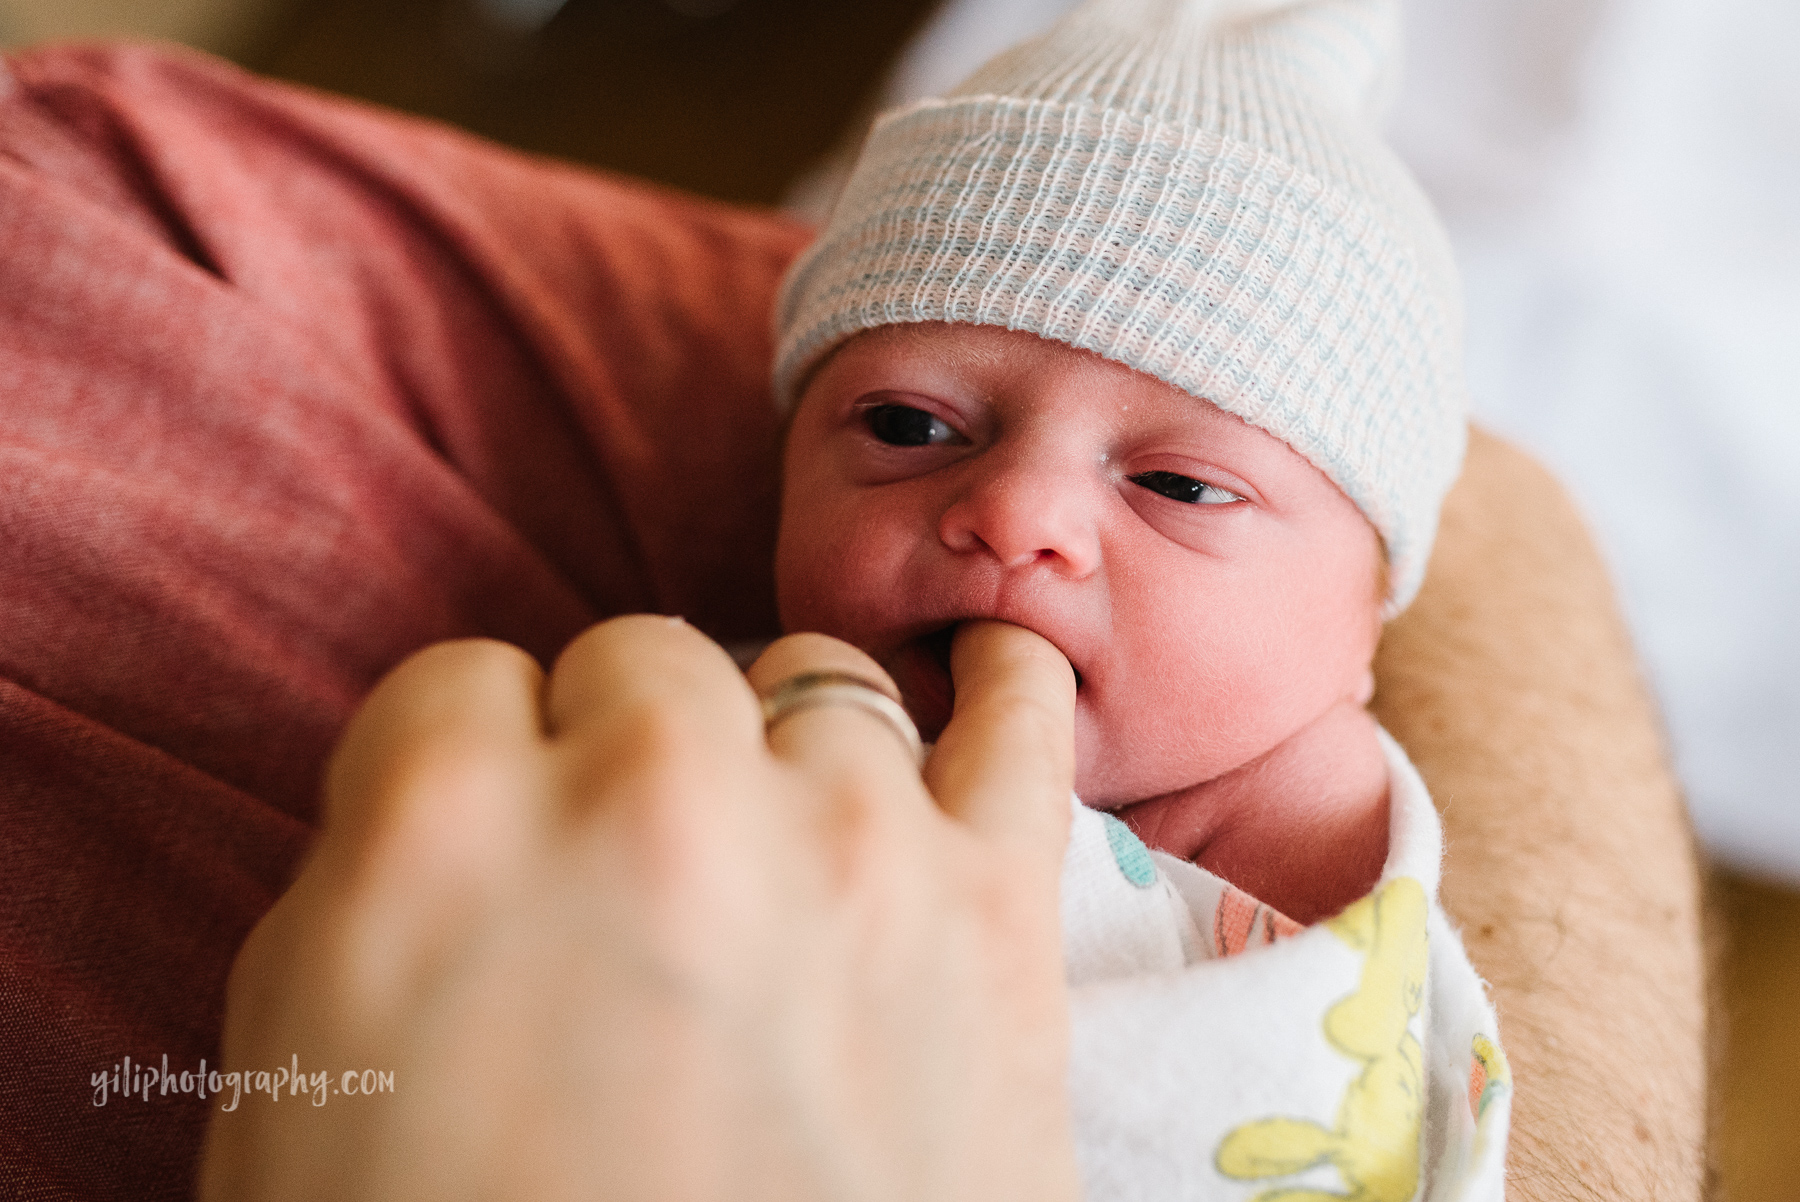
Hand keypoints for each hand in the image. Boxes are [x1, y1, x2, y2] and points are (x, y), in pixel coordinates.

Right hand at [198, 616, 1080, 1201]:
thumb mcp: (307, 1082)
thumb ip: (378, 886)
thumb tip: (464, 796)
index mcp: (443, 832)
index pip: (460, 687)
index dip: (479, 770)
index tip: (502, 841)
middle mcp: (649, 794)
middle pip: (639, 665)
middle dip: (619, 755)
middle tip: (627, 880)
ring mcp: (843, 837)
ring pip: (811, 684)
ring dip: (777, 755)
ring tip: (773, 856)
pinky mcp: (995, 908)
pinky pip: (1020, 718)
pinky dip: (1003, 684)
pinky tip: (984, 680)